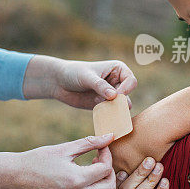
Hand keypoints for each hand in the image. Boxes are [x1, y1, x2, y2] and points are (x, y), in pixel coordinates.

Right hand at [0, 134, 116, 188]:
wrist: (16, 176)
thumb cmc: (39, 159)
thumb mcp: (64, 148)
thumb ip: (89, 143)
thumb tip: (109, 136)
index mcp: (76, 178)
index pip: (105, 169)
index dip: (107, 155)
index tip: (101, 148)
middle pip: (109, 188)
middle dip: (108, 173)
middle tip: (98, 162)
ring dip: (102, 188)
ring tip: (91, 175)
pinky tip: (84, 187)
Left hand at [23, 56, 137, 108]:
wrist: (59, 82)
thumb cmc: (73, 73)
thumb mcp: (87, 77)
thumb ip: (100, 85)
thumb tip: (114, 96)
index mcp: (118, 70)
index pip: (131, 81)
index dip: (126, 89)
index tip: (115, 96)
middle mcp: (117, 82)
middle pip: (127, 95)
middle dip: (121, 103)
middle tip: (112, 109)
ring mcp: (111, 95)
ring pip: (121, 107)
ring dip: (115, 112)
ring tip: (106, 115)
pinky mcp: (103, 105)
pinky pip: (111, 113)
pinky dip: (108, 117)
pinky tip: (101, 119)